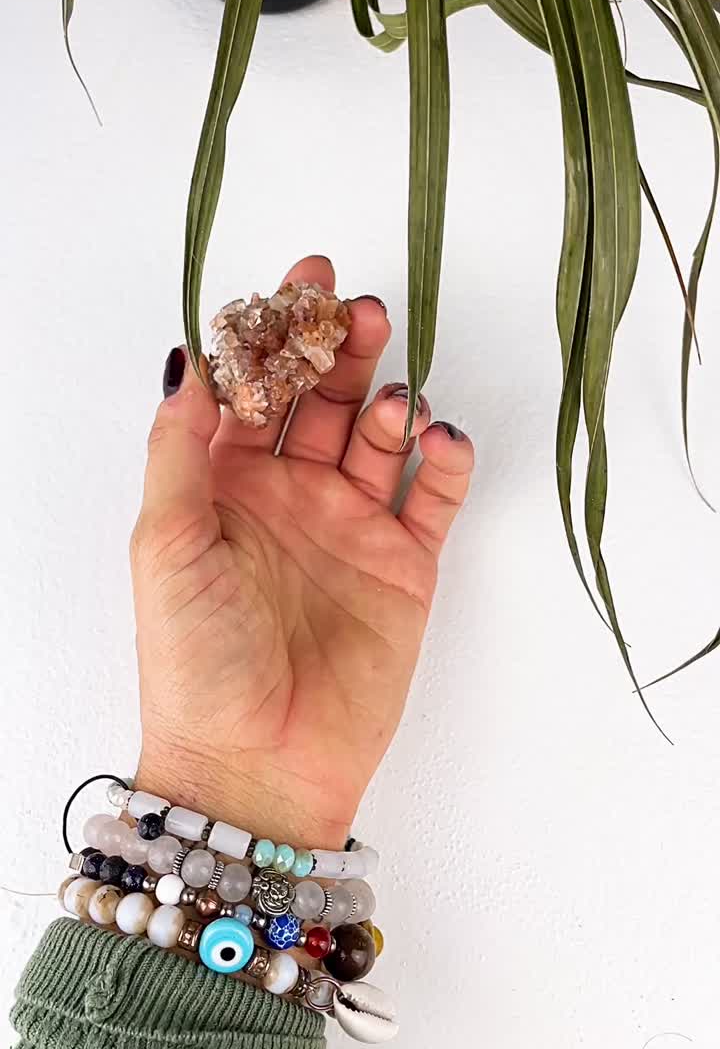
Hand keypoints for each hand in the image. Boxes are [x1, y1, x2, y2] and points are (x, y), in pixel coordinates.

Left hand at [131, 256, 473, 848]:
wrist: (257, 765)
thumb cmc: (197, 659)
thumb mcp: (167, 543)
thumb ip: (179, 447)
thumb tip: (185, 354)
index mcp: (228, 484)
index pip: (255, 387)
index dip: (276, 332)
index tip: (297, 283)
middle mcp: (292, 495)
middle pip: (323, 398)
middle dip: (341, 350)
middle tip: (359, 312)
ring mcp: (351, 527)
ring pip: (381, 437)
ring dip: (392, 400)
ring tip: (394, 396)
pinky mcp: (405, 566)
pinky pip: (434, 497)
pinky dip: (445, 461)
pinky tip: (441, 438)